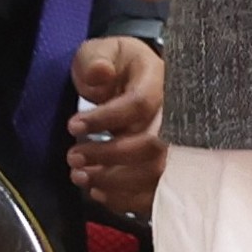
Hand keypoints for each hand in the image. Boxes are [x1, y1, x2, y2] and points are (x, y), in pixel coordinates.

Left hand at [61, 33, 166, 210]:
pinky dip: (126, 199)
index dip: (105, 119)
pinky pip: (156, 192)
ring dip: (114, 182)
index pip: (140, 104)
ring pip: (157, 173)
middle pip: (153, 145)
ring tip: (81, 177)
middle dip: (108, 156)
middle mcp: (178, 115)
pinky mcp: (170, 167)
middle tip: (73, 157)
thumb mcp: (101, 52)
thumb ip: (96, 58)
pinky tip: (99, 192)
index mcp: (161, 81)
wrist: (135, 81)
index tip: (73, 125)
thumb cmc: (117, 66)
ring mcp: (178, 144)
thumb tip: (100, 73)